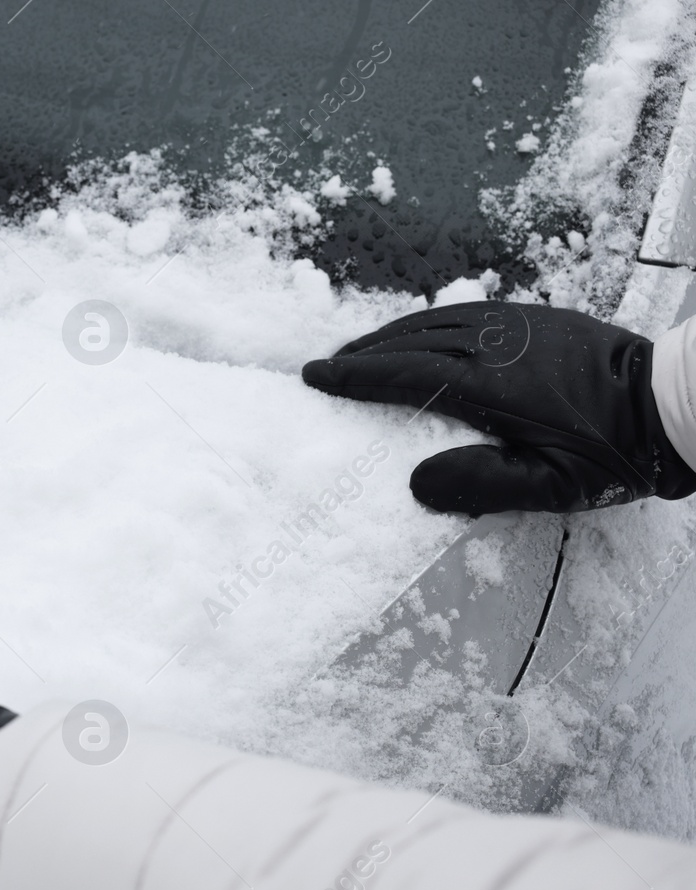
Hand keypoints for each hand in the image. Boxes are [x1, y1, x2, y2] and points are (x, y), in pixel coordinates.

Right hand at [302, 302, 695, 513]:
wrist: (672, 403)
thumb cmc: (613, 454)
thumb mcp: (551, 488)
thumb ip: (482, 485)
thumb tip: (416, 481)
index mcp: (491, 385)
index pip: (405, 374)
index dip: (356, 378)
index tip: (317, 378)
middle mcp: (495, 344)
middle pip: (410, 340)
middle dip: (362, 353)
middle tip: (325, 367)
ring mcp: (515, 325)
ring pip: (434, 320)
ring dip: (390, 335)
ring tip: (360, 351)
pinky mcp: (533, 318)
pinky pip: (463, 313)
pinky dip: (425, 322)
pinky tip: (416, 334)